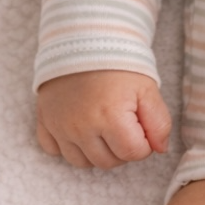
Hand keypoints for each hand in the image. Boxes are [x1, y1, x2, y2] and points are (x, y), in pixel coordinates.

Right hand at [36, 70, 171, 169]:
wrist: (85, 41)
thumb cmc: (119, 65)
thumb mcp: (147, 89)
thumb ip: (159, 123)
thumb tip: (159, 149)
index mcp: (109, 118)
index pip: (133, 154)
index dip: (143, 143)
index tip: (141, 126)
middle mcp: (81, 127)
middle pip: (108, 162)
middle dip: (121, 149)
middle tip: (124, 126)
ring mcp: (59, 126)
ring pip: (82, 162)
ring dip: (96, 152)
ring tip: (104, 129)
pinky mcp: (45, 122)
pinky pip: (54, 150)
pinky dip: (68, 146)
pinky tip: (80, 128)